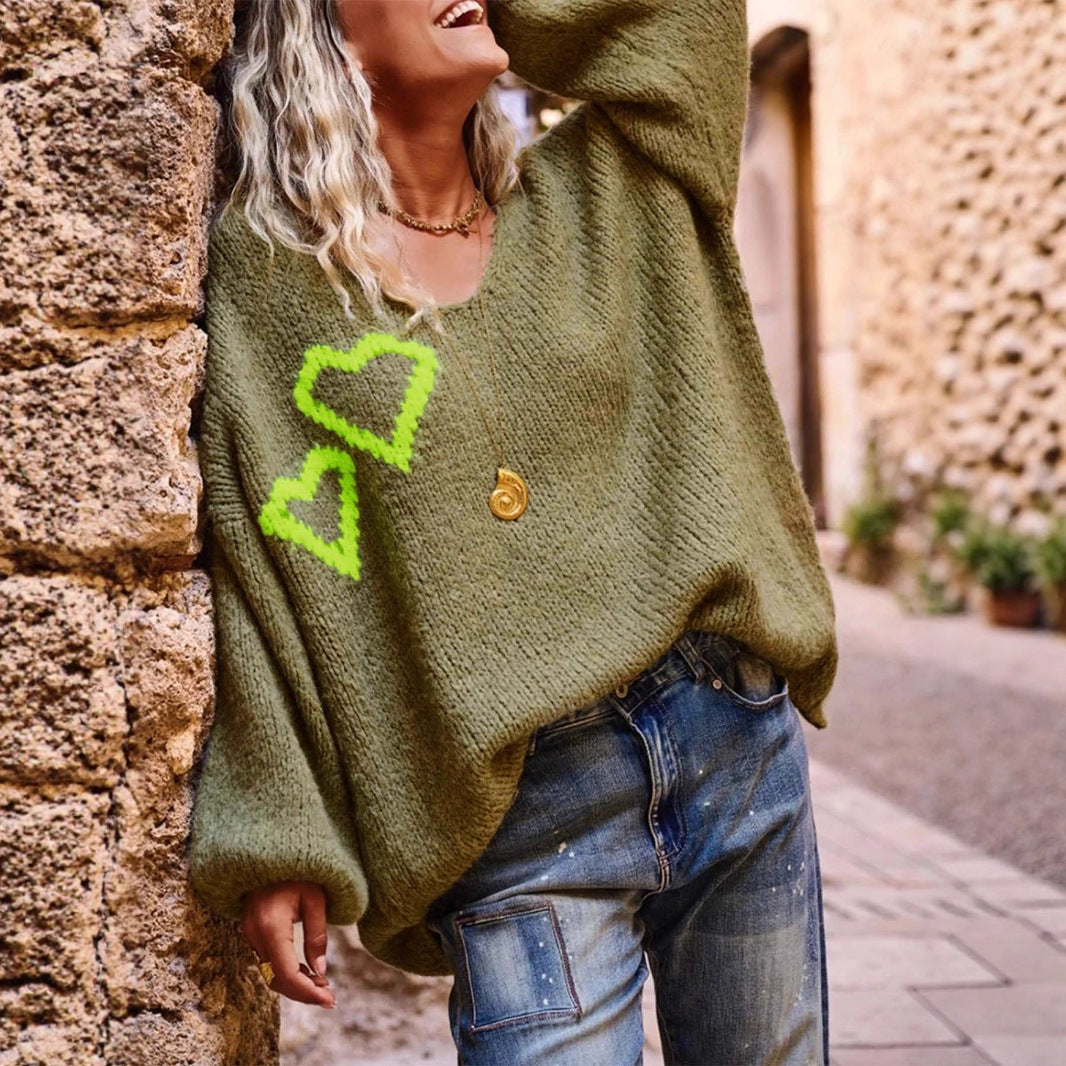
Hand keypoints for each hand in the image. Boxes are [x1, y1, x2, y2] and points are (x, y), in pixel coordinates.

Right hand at [240, 881, 335, 1007]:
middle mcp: (255, 933)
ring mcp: (248, 931)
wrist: (272, 849)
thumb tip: (320, 972)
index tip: (330, 1001)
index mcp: (271, 926)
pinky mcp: (250, 929)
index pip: (287, 974)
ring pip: (270, 973)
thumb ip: (317, 936)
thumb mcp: (316, 899)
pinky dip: (285, 971)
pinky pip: (267, 961)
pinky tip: (307, 970)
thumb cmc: (299, 869)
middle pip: (276, 980)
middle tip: (330, 998)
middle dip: (303, 993)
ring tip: (323, 986)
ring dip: (295, 983)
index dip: (308, 993)